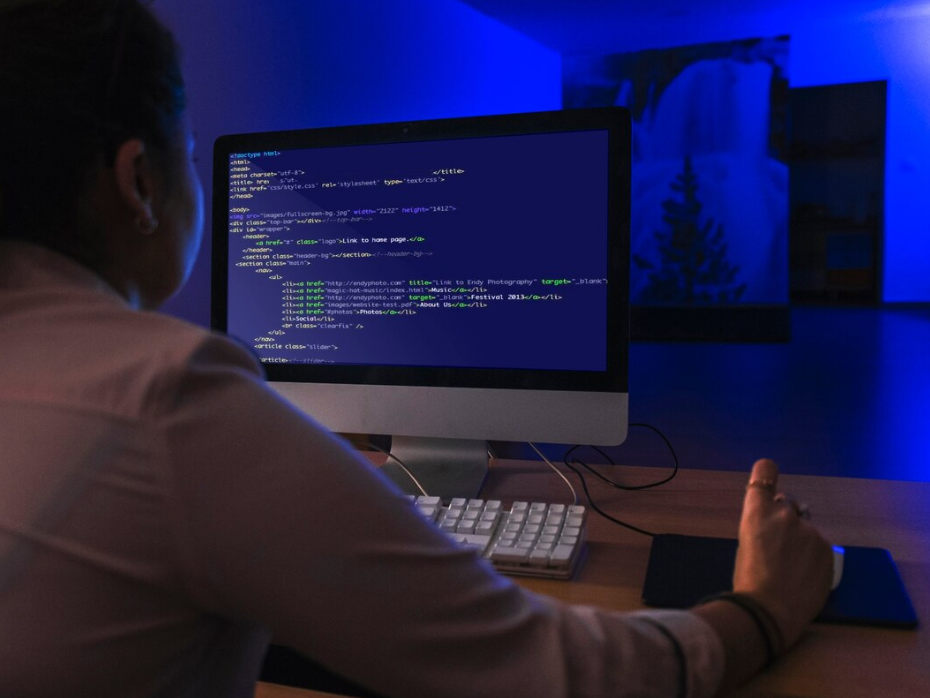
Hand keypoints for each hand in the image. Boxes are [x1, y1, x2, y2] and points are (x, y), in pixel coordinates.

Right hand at [732, 459, 832, 647]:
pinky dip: (813, 557)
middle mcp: (785, 513)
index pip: (764, 472)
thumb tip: (774, 527)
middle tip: (779, 545)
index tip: (767, 475)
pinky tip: (804, 577)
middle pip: (788, 503)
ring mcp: (810, 531)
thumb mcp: (746, 543)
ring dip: (801, 541)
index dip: (766, 473)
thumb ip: (762, 526)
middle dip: (785, 517)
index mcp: (757, 511)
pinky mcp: (828, 549)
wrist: (770, 610)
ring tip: (792, 569)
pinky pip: (819, 547)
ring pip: (806, 529)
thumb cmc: (748, 580)